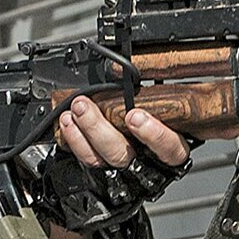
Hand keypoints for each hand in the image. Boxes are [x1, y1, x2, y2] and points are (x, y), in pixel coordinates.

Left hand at [58, 96, 188, 169]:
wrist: (142, 157)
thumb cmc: (161, 124)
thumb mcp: (169, 112)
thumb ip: (165, 100)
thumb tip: (163, 67)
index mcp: (170, 150)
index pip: (169, 148)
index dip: (154, 134)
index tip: (135, 116)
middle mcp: (146, 163)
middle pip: (123, 153)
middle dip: (98, 129)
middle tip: (84, 107)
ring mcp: (122, 168)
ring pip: (100, 158)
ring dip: (83, 130)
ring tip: (74, 108)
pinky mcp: (103, 171)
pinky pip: (88, 158)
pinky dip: (74, 139)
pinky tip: (68, 122)